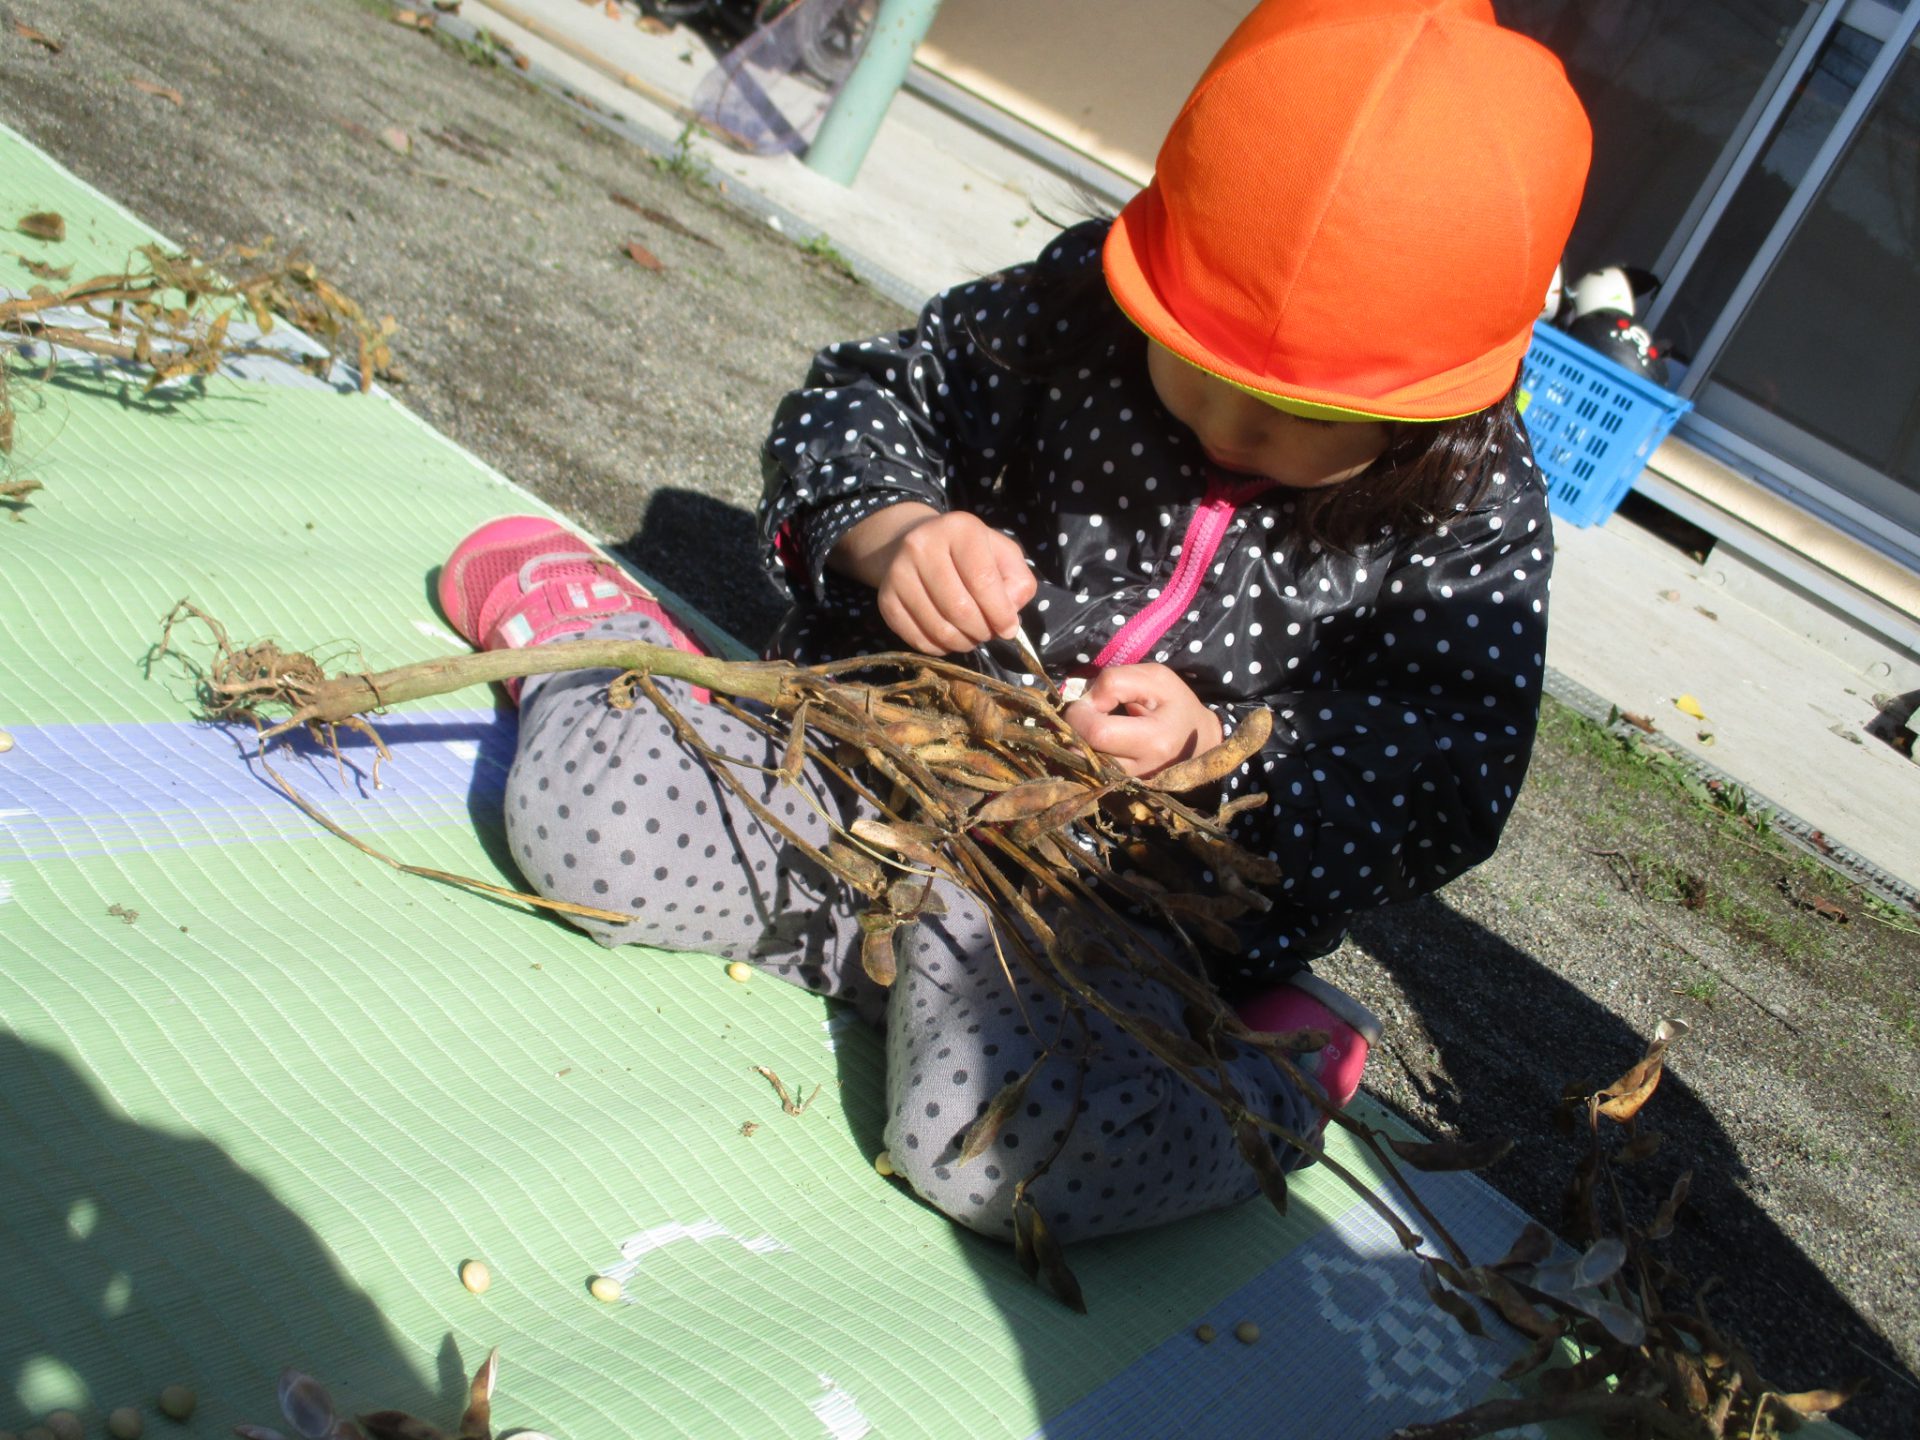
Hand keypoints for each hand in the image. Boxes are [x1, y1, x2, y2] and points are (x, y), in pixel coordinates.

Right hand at [831, 504, 1037, 654]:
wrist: (919, 544)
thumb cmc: (970, 553)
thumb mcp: (1002, 554)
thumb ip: (1017, 582)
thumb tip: (1008, 617)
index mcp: (959, 528)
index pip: (983, 581)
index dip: (1000, 613)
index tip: (1008, 628)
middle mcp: (922, 545)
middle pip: (959, 608)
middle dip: (982, 630)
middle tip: (988, 632)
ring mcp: (898, 572)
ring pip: (938, 628)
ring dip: (962, 642)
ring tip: (971, 635)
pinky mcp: (885, 598)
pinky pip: (917, 639)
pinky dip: (939, 648)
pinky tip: (949, 637)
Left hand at [1063, 664, 1224, 778]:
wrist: (1199, 743)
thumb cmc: (1178, 705)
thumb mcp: (1157, 679)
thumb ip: (1117, 680)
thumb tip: (1086, 701)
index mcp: (1154, 741)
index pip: (1098, 732)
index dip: (1084, 711)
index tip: (1094, 699)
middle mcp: (1139, 770)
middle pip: (1081, 752)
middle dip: (1074, 726)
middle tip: (1087, 711)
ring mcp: (1127, 784)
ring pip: (1078, 765)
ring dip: (1076, 741)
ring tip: (1093, 725)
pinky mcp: (1118, 789)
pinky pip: (1085, 772)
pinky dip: (1082, 753)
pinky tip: (1095, 740)